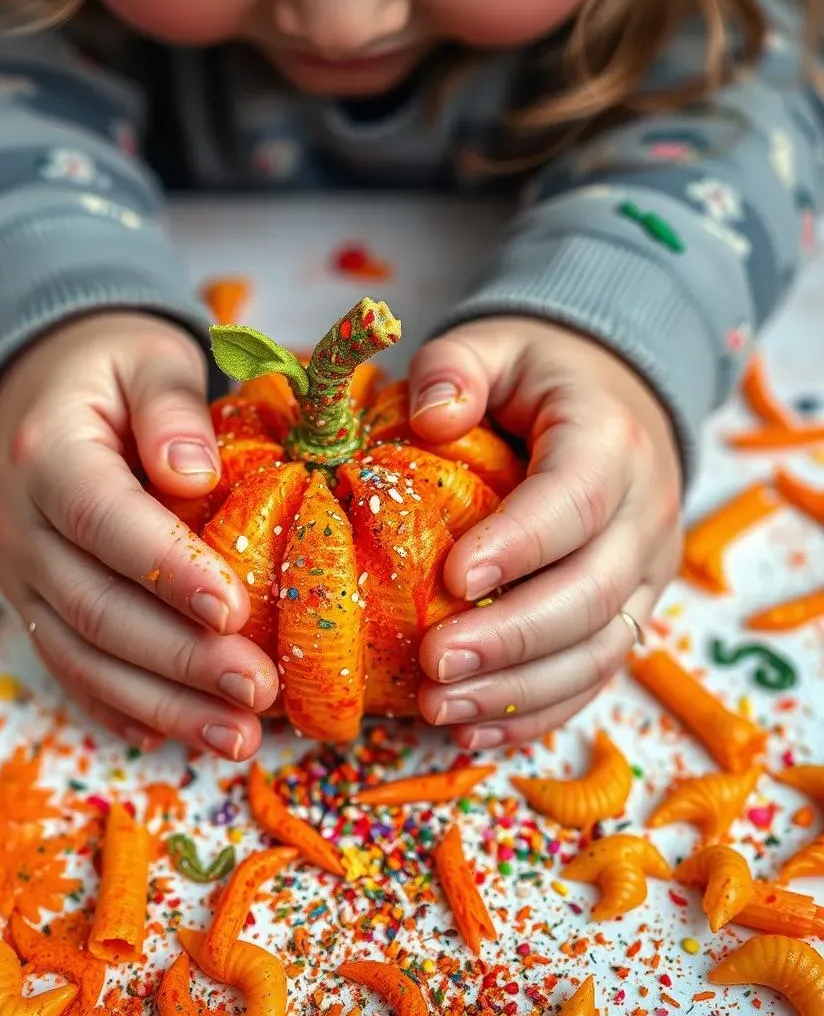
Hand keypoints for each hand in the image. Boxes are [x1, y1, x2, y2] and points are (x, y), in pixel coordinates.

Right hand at [0, 312, 278, 759]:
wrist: (39, 391)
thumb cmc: (110, 372)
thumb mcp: (145, 359)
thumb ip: (170, 408)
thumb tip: (195, 473)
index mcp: (45, 454)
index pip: (103, 519)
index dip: (167, 569)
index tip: (233, 608)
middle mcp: (20, 526)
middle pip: (97, 606)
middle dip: (181, 658)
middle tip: (257, 691)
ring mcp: (22, 576)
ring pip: (84, 657)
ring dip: (162, 705)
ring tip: (237, 738)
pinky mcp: (36, 607)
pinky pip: (72, 669)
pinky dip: (124, 708)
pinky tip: (178, 736)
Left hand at [409, 317, 683, 748]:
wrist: (607, 403)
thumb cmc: (535, 379)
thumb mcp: (493, 346)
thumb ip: (456, 366)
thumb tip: (433, 419)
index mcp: (610, 442)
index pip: (575, 500)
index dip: (520, 544)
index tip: (452, 577)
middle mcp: (641, 515)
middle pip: (592, 592)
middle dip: (512, 636)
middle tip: (434, 664)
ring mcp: (643, 572)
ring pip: (599, 650)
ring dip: (520, 690)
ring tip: (440, 709)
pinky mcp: (627, 611)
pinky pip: (592, 674)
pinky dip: (536, 710)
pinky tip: (472, 730)